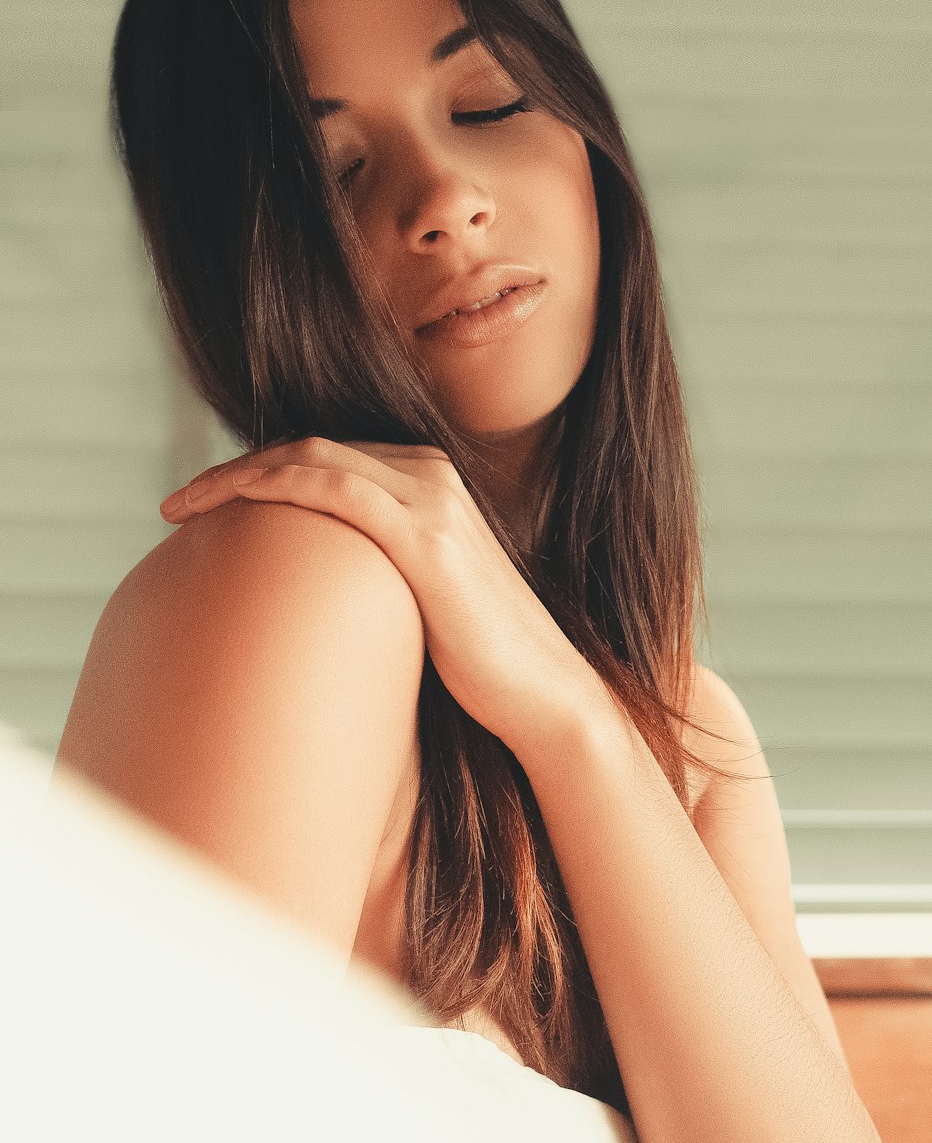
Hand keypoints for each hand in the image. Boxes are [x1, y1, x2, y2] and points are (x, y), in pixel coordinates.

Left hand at [159, 438, 602, 763]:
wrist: (544, 693)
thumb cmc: (480, 663)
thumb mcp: (419, 599)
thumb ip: (375, 571)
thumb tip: (311, 592)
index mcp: (431, 483)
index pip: (327, 457)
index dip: (260, 472)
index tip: (207, 503)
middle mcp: (432, 475)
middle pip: (309, 449)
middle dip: (235, 470)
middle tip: (177, 505)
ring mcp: (433, 499)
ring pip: (311, 458)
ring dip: (236, 475)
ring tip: (180, 507)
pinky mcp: (427, 535)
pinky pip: (334, 486)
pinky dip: (272, 485)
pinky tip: (227, 505)